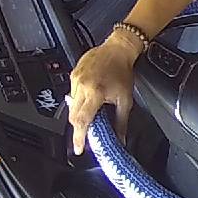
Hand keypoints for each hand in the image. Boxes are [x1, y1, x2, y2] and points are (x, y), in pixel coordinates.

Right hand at [67, 31, 143, 155]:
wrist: (117, 49)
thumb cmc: (123, 71)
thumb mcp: (125, 100)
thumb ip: (121, 122)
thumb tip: (120, 139)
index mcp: (95, 93)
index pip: (83, 120)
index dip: (79, 137)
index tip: (79, 149)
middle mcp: (82, 86)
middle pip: (73, 116)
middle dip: (79, 128)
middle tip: (86, 135)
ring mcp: (75, 80)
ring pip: (71, 106)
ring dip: (79, 114)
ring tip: (91, 113)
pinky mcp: (73, 75)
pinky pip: (71, 94)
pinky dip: (78, 102)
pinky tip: (88, 100)